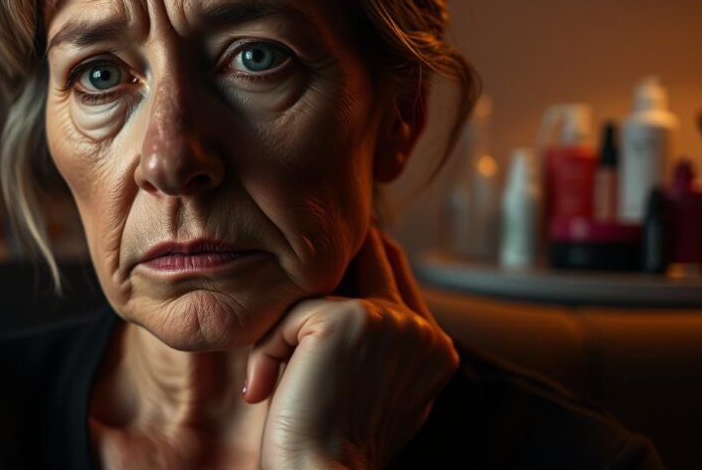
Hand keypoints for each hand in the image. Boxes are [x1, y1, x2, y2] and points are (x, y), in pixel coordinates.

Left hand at [244, 228, 458, 468]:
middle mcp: (421, 329)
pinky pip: (291, 312)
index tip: (311, 287)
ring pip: (322, 285)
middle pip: (370, 252)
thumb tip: (340, 300)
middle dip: (324, 269)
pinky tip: (267, 388)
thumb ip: (373, 345)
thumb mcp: (367, 391)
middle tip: (289, 307)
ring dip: (291, 325)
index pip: (396, 269)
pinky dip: (269, 350)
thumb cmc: (331, 448)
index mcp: (435, 348)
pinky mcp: (352, 318)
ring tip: (277, 377)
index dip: (352, 265)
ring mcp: (391, 320)